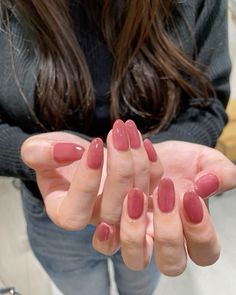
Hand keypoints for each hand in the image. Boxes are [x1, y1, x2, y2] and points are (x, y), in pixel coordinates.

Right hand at [21, 121, 162, 229]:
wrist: (84, 153)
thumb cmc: (60, 153)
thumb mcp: (39, 149)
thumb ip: (39, 153)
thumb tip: (70, 154)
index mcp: (66, 214)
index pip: (75, 213)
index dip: (86, 182)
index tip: (92, 147)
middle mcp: (96, 219)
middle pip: (113, 210)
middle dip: (119, 168)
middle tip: (117, 134)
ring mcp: (122, 212)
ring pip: (138, 198)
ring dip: (137, 160)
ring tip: (128, 129)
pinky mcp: (142, 198)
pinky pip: (153, 187)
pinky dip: (152, 164)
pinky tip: (143, 141)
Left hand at [93, 141, 235, 274]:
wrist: (139, 148)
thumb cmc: (173, 159)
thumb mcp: (201, 160)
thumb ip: (218, 171)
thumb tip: (210, 183)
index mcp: (189, 229)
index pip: (204, 251)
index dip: (201, 231)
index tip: (191, 196)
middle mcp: (162, 239)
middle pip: (171, 263)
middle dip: (169, 230)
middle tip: (164, 193)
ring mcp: (135, 236)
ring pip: (135, 258)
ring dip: (136, 228)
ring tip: (135, 194)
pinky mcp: (109, 227)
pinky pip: (105, 246)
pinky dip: (106, 238)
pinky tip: (107, 220)